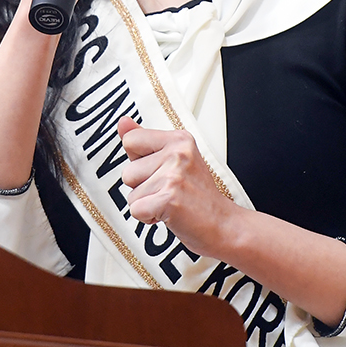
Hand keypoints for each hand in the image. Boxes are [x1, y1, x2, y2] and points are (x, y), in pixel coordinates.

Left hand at [118, 116, 233, 256]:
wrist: (223, 224)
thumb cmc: (198, 195)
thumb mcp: (174, 158)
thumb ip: (145, 140)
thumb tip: (123, 122)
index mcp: (179, 139)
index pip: (131, 140)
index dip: (139, 162)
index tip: (160, 171)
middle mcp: (178, 153)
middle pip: (128, 172)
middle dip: (142, 188)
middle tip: (168, 191)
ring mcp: (174, 175)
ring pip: (131, 194)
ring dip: (146, 204)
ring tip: (169, 202)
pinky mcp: (169, 199)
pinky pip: (136, 210)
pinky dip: (148, 218)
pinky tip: (168, 213)